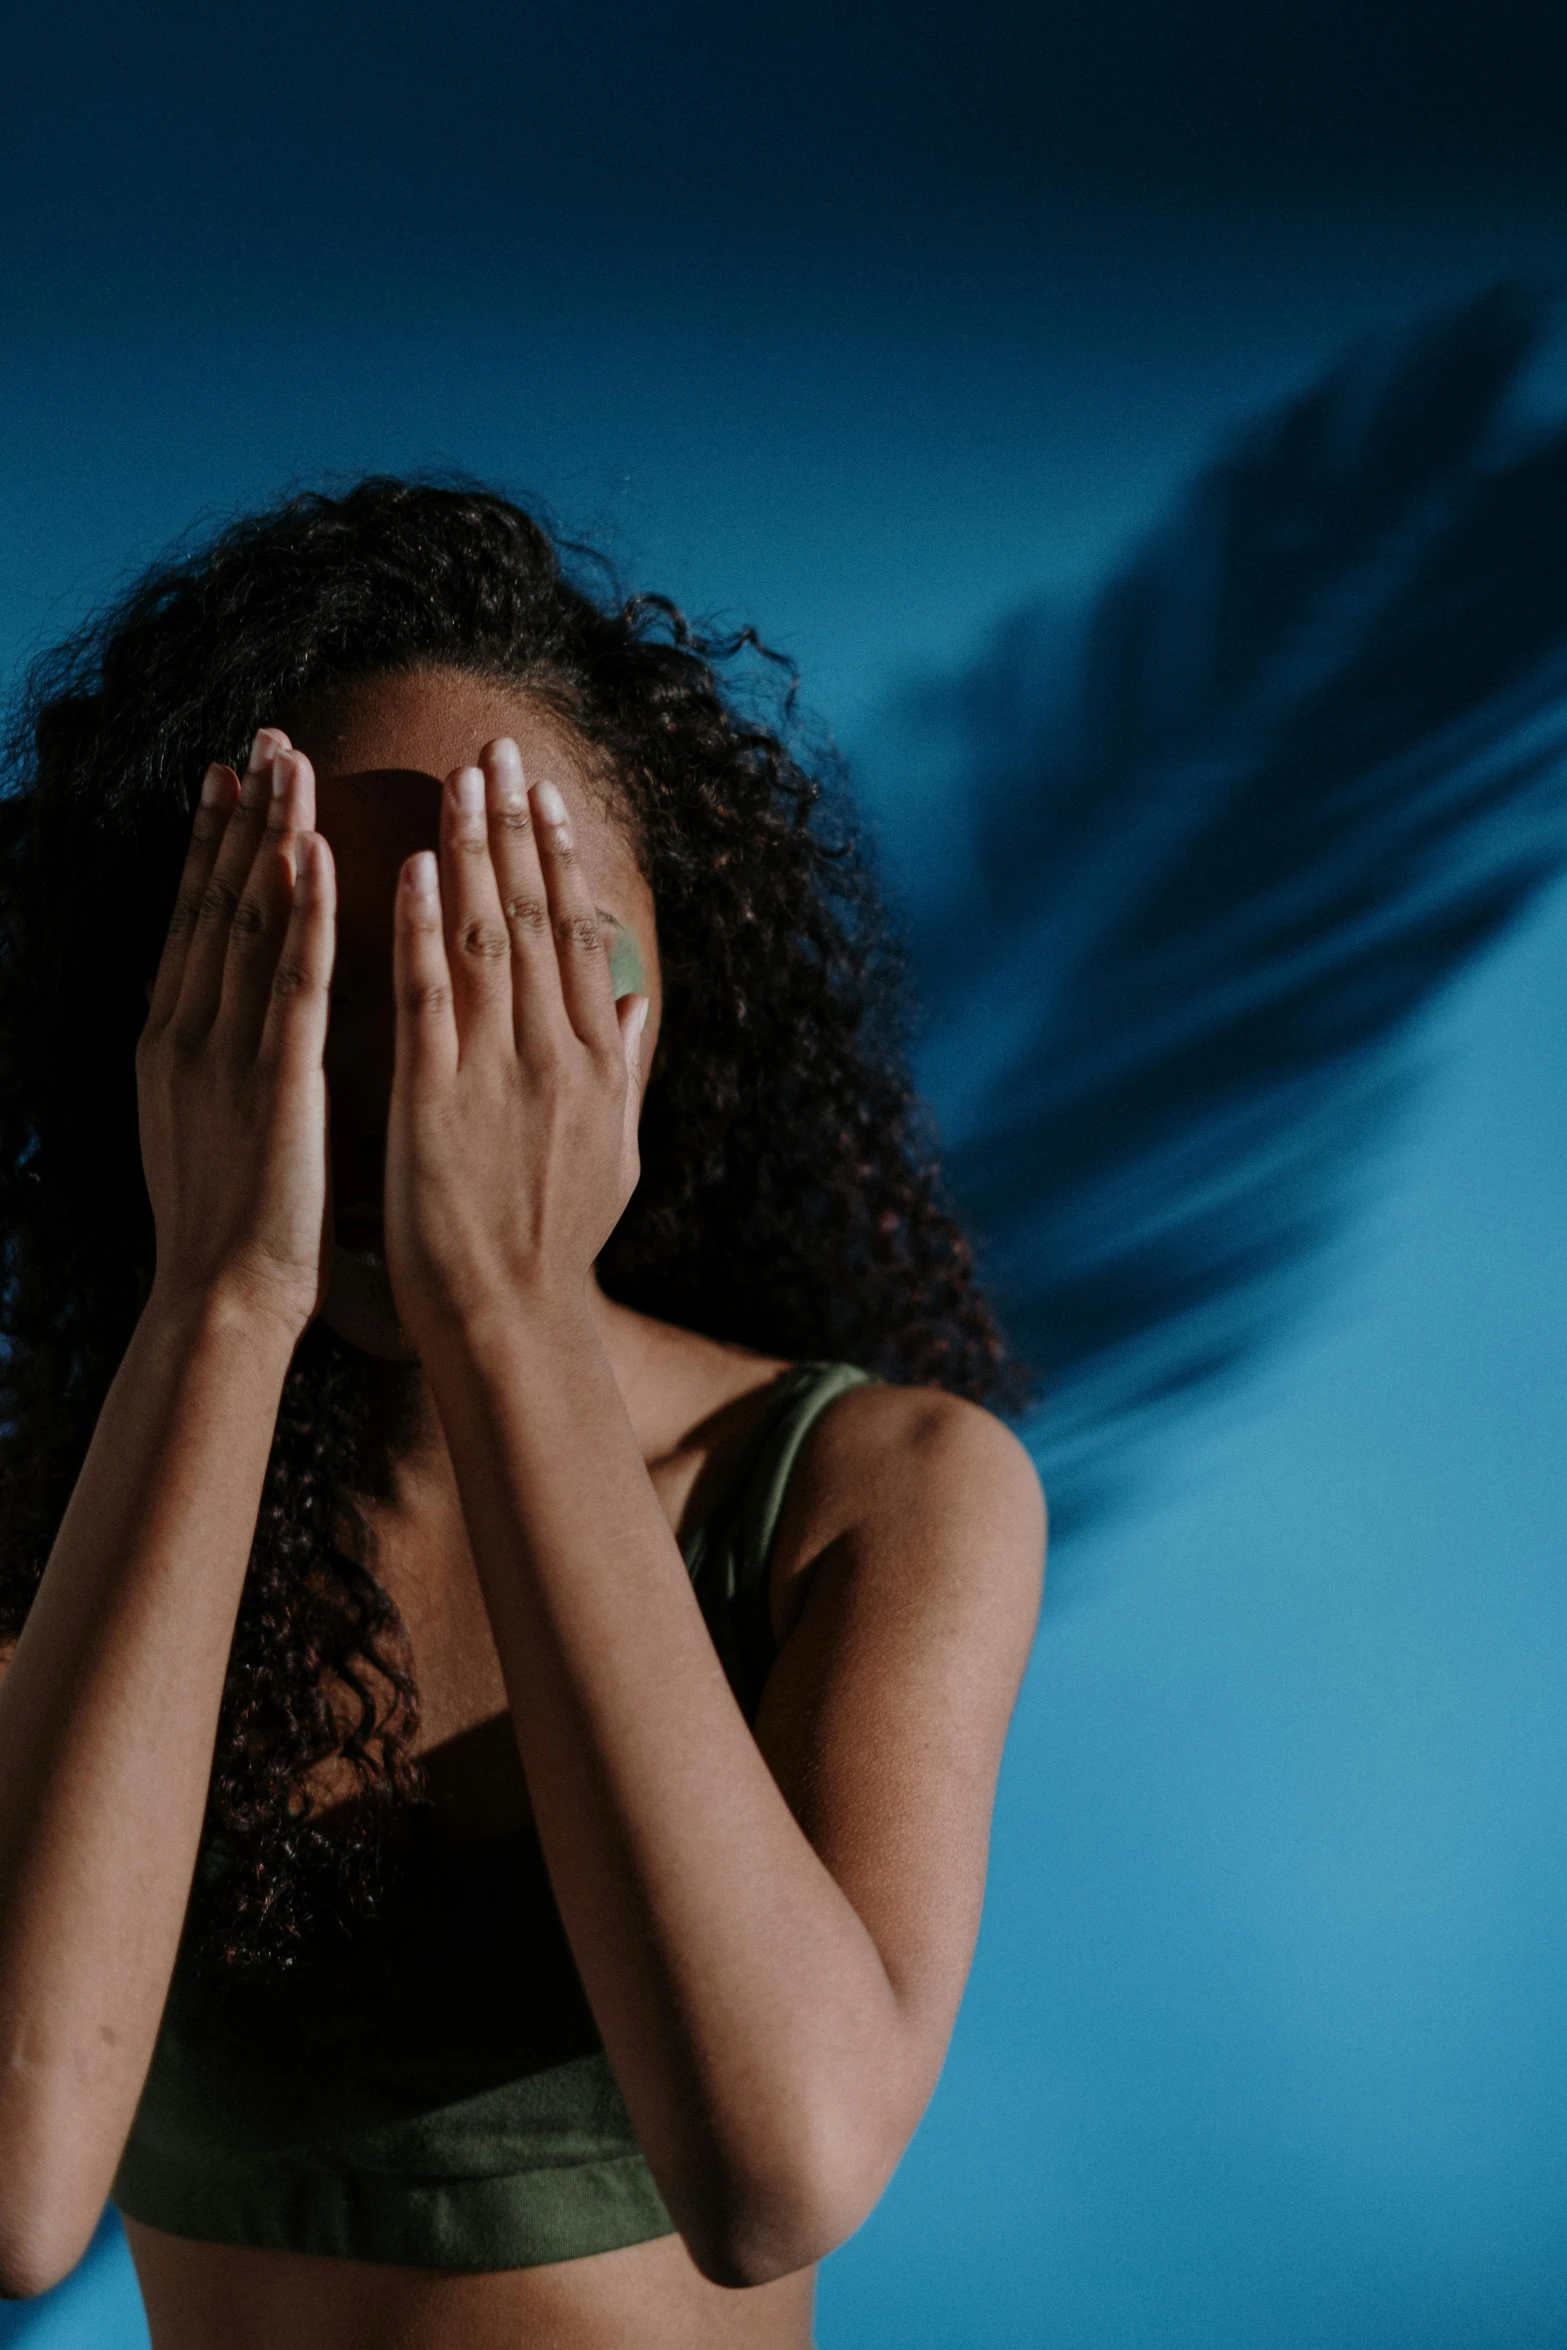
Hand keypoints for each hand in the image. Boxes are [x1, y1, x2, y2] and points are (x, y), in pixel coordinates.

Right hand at [137, 732, 336, 1337]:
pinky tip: (315, 854)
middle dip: (239, 815)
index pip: (198, 919)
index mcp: (176, 1042)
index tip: (231, 773)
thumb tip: (264, 1015)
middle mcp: (188, 1033)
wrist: (222, 1304)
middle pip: (215, 901)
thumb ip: (243, 1059)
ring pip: (248, 923)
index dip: (214, 842)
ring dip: (269, 836)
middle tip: (261, 736)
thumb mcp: (228, 1123)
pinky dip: (304, 914)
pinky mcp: (276, 1083)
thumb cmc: (240, 1228)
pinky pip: (291, 983)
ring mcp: (225, 1054)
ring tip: (286, 762)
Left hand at [384, 736, 647, 1347]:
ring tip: (454, 780)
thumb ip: (628, 1068)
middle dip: (513, 825)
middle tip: (496, 749)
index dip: (559, 858)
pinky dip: (417, 928)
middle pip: (534, 917)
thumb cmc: (557, 1244)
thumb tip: (638, 996)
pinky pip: (426, 997)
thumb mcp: (616, 1155)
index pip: (580, 936)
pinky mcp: (435, 1099)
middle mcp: (556, 1054)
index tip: (545, 796)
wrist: (510, 1316)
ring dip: (467, 851)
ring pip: (484, 938)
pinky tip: (404, 867)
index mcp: (599, 1063)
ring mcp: (497, 1073)